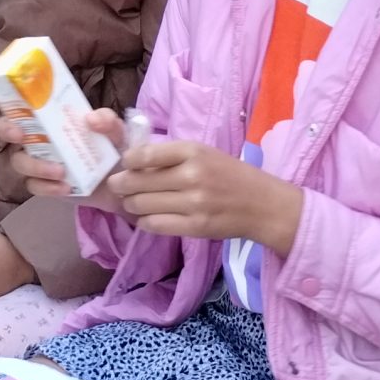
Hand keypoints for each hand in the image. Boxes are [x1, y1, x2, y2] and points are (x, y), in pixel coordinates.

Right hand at [0, 107, 127, 202]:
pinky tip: (65, 188)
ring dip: (37, 166)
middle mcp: (38, 139)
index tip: (18, 120)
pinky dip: (48, 187)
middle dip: (10, 133)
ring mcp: (38, 163)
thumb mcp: (114, 131)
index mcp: (49, 119)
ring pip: (20, 163)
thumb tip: (91, 118)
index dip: (11, 111)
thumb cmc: (111, 148)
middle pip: (9, 134)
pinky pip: (36, 186)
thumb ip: (107, 121)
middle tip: (22, 137)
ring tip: (60, 172)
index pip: (19, 110)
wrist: (121, 184)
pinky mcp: (45, 185)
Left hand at [107, 138, 305, 254]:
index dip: (128, 161)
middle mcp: (192, 175)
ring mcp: (194, 203)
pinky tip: (146, 218)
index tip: (123, 164)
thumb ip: (173, 157)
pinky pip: (156, 225)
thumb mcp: (204, 154)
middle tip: (117, 186)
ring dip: (131, 205)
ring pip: (143, 205)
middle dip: (122, 185)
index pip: (147, 154)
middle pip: (139, 182)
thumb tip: (134, 162)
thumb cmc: (230, 175)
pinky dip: (145, 222)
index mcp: (193, 151)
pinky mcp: (195, 227)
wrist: (263, 205)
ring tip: (131, 203)